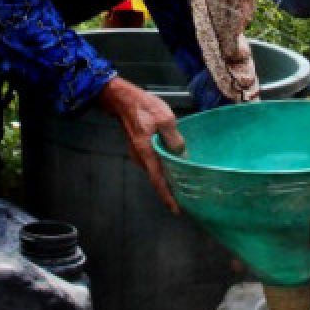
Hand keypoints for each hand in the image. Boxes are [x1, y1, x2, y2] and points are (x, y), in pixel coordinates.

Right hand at [98, 76, 184, 213]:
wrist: (123, 100)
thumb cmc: (144, 107)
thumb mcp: (165, 119)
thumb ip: (173, 138)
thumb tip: (181, 155)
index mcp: (147, 153)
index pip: (158, 181)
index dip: (168, 197)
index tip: (176, 210)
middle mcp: (141, 158)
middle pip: (156, 179)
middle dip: (170, 190)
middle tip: (186, 198)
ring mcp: (138, 153)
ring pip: (155, 170)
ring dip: (167, 177)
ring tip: (182, 183)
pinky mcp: (139, 147)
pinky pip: (152, 162)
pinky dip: (162, 167)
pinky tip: (173, 164)